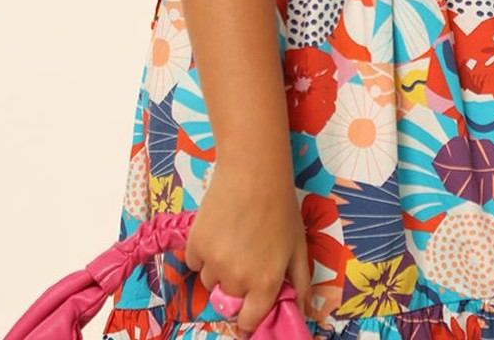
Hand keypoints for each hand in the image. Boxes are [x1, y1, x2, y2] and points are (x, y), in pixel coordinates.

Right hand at [183, 159, 310, 335]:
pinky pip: (194, 263)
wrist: (253, 171)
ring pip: (210, 282)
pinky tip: (217, 231)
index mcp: (266, 283)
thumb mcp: (298, 245)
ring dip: (218, 270)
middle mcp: (238, 279)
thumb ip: (299, 282)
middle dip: (236, 287)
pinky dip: (202, 253)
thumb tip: (298, 310)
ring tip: (231, 240)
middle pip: (229, 300)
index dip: (249, 318)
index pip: (250, 321)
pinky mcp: (194, 244)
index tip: (248, 308)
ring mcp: (213, 262)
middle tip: (244, 258)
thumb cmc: (280, 206)